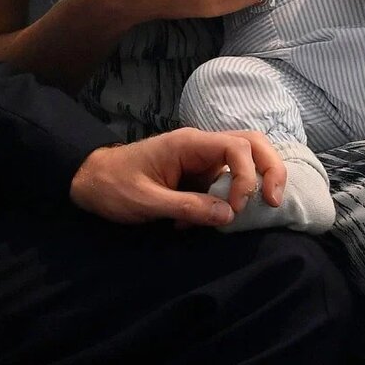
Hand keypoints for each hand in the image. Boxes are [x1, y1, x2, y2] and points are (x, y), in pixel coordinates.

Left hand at [69, 128, 285, 226]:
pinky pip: (226, 182)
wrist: (90, 181)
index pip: (237, 146)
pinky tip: (210, 221)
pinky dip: (228, 201)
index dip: (247, 176)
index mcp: (188, 143)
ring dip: (252, 185)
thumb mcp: (146, 201)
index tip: (237, 208)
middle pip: (251, 144)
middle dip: (270, 169)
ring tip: (249, 212)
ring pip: (244, 161)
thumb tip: (230, 215)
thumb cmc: (113, 187)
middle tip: (273, 202)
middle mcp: (200, 146)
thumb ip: (187, 207)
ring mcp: (201, 160)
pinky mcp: (198, 175)